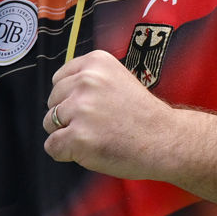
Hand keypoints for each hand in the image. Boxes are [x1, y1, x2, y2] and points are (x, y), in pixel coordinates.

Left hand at [43, 49, 179, 179]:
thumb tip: (58, 90)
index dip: (71, 98)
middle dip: (67, 116)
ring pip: (49, 123)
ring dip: (66, 134)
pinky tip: (88, 150)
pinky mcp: (78, 137)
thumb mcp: (117, 78)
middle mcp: (86, 81)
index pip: (58, 80)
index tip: (91, 107)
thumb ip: (88, 79)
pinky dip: (65, 152)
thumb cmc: (143, 115)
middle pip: (52, 101)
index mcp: (95, 63)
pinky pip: (52, 146)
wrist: (167, 140)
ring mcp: (81, 109)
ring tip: (95, 136)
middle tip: (97, 124)